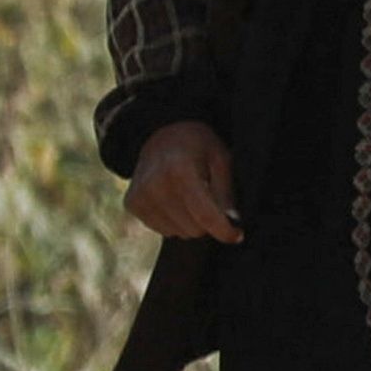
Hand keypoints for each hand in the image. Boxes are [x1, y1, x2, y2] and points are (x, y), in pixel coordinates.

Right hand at [125, 119, 236, 243]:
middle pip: (193, 228)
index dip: (224, 230)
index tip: (238, 235)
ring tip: (192, 197)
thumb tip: (232, 222)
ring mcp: (140, 197)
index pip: (205, 214)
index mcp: (180, 171)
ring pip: (178, 232)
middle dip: (208, 221)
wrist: (162, 135)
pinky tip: (176, 200)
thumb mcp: (221, 159)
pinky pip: (162, 229)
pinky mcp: (132, 204)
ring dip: (191, 222)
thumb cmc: (199, 146)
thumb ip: (226, 192)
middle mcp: (155, 186)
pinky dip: (174, 221)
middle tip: (212, 201)